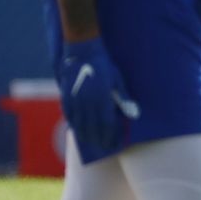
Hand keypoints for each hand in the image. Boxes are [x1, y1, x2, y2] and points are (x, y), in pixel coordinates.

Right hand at [59, 37, 139, 152]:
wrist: (83, 51)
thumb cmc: (103, 66)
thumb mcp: (117, 80)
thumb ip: (123, 99)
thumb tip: (134, 115)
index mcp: (102, 99)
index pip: (106, 124)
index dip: (109, 136)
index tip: (112, 144)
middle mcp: (87, 102)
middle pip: (92, 127)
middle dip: (98, 139)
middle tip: (102, 147)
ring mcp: (75, 100)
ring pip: (79, 124)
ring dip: (84, 135)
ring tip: (89, 142)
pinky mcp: (66, 96)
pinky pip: (68, 115)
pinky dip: (73, 124)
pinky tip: (76, 129)